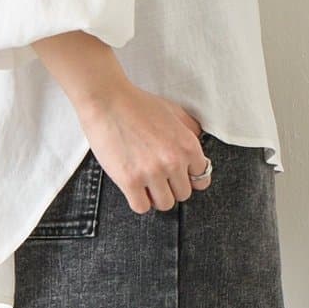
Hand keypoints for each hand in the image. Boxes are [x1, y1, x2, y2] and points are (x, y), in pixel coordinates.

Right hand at [29, 30, 211, 214]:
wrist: (107, 100)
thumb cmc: (137, 104)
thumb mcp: (174, 112)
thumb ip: (191, 131)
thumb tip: (198, 153)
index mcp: (188, 145)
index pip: (201, 180)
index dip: (187, 178)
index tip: (177, 175)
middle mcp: (174, 161)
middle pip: (183, 195)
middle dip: (171, 187)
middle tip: (157, 176)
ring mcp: (152, 172)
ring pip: (164, 204)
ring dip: (155, 196)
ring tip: (145, 182)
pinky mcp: (130, 180)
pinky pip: (142, 207)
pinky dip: (139, 201)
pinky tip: (133, 187)